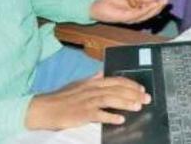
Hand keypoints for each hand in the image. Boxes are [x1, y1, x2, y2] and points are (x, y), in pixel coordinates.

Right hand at [25, 72, 151, 129]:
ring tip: (138, 107)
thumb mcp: (78, 84)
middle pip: (117, 89)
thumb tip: (103, 72)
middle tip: (147, 98)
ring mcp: (87, 101)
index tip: (142, 89)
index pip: (116, 80)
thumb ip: (92, 79)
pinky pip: (98, 115)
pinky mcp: (82, 114)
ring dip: (126, 102)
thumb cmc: (61, 98)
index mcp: (92, 82)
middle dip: (134, 93)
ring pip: (111, 99)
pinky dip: (110, 117)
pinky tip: (120, 120)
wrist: (43, 108)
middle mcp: (91, 89)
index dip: (131, 84)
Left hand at [90, 0, 170, 23]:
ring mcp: (131, 18)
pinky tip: (152, 5)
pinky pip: (138, 14)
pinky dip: (146, 10)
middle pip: (152, 12)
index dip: (161, 2)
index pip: (152, 7)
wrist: (96, 5)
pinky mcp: (125, 18)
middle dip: (161, 5)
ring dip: (156, 8)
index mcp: (137, 11)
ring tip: (163, 1)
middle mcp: (136, 16)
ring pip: (147, 14)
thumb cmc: (110, 0)